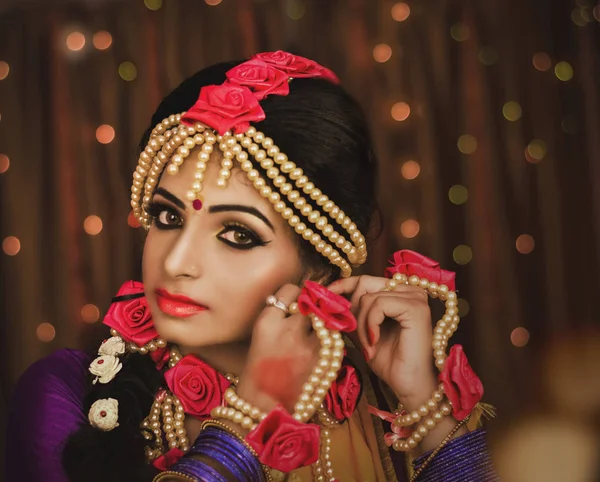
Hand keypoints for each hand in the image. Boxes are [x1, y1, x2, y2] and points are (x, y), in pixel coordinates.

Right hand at [236, 284, 319, 415]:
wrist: (264, 410)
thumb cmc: (258, 374)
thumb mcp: (260, 337)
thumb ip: (278, 318)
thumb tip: (298, 304)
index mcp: (267, 322)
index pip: (290, 290)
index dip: (295, 295)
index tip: (295, 301)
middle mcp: (288, 329)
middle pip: (310, 301)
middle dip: (312, 305)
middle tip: (311, 313)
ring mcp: (308, 344)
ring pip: (326, 318)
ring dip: (324, 321)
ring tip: (318, 329)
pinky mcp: (323, 360)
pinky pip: (333, 339)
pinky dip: (330, 339)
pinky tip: (322, 346)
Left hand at [328, 275, 437, 409]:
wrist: (408, 385)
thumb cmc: (390, 362)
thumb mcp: (363, 333)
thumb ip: (350, 315)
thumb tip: (326, 301)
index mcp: (400, 293)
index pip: (366, 280)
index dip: (344, 285)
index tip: (324, 294)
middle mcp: (410, 290)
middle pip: (365, 284)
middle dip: (353, 312)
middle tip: (354, 337)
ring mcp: (415, 297)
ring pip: (369, 297)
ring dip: (361, 326)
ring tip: (368, 347)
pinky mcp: (415, 307)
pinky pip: (378, 304)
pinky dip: (370, 325)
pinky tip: (374, 342)